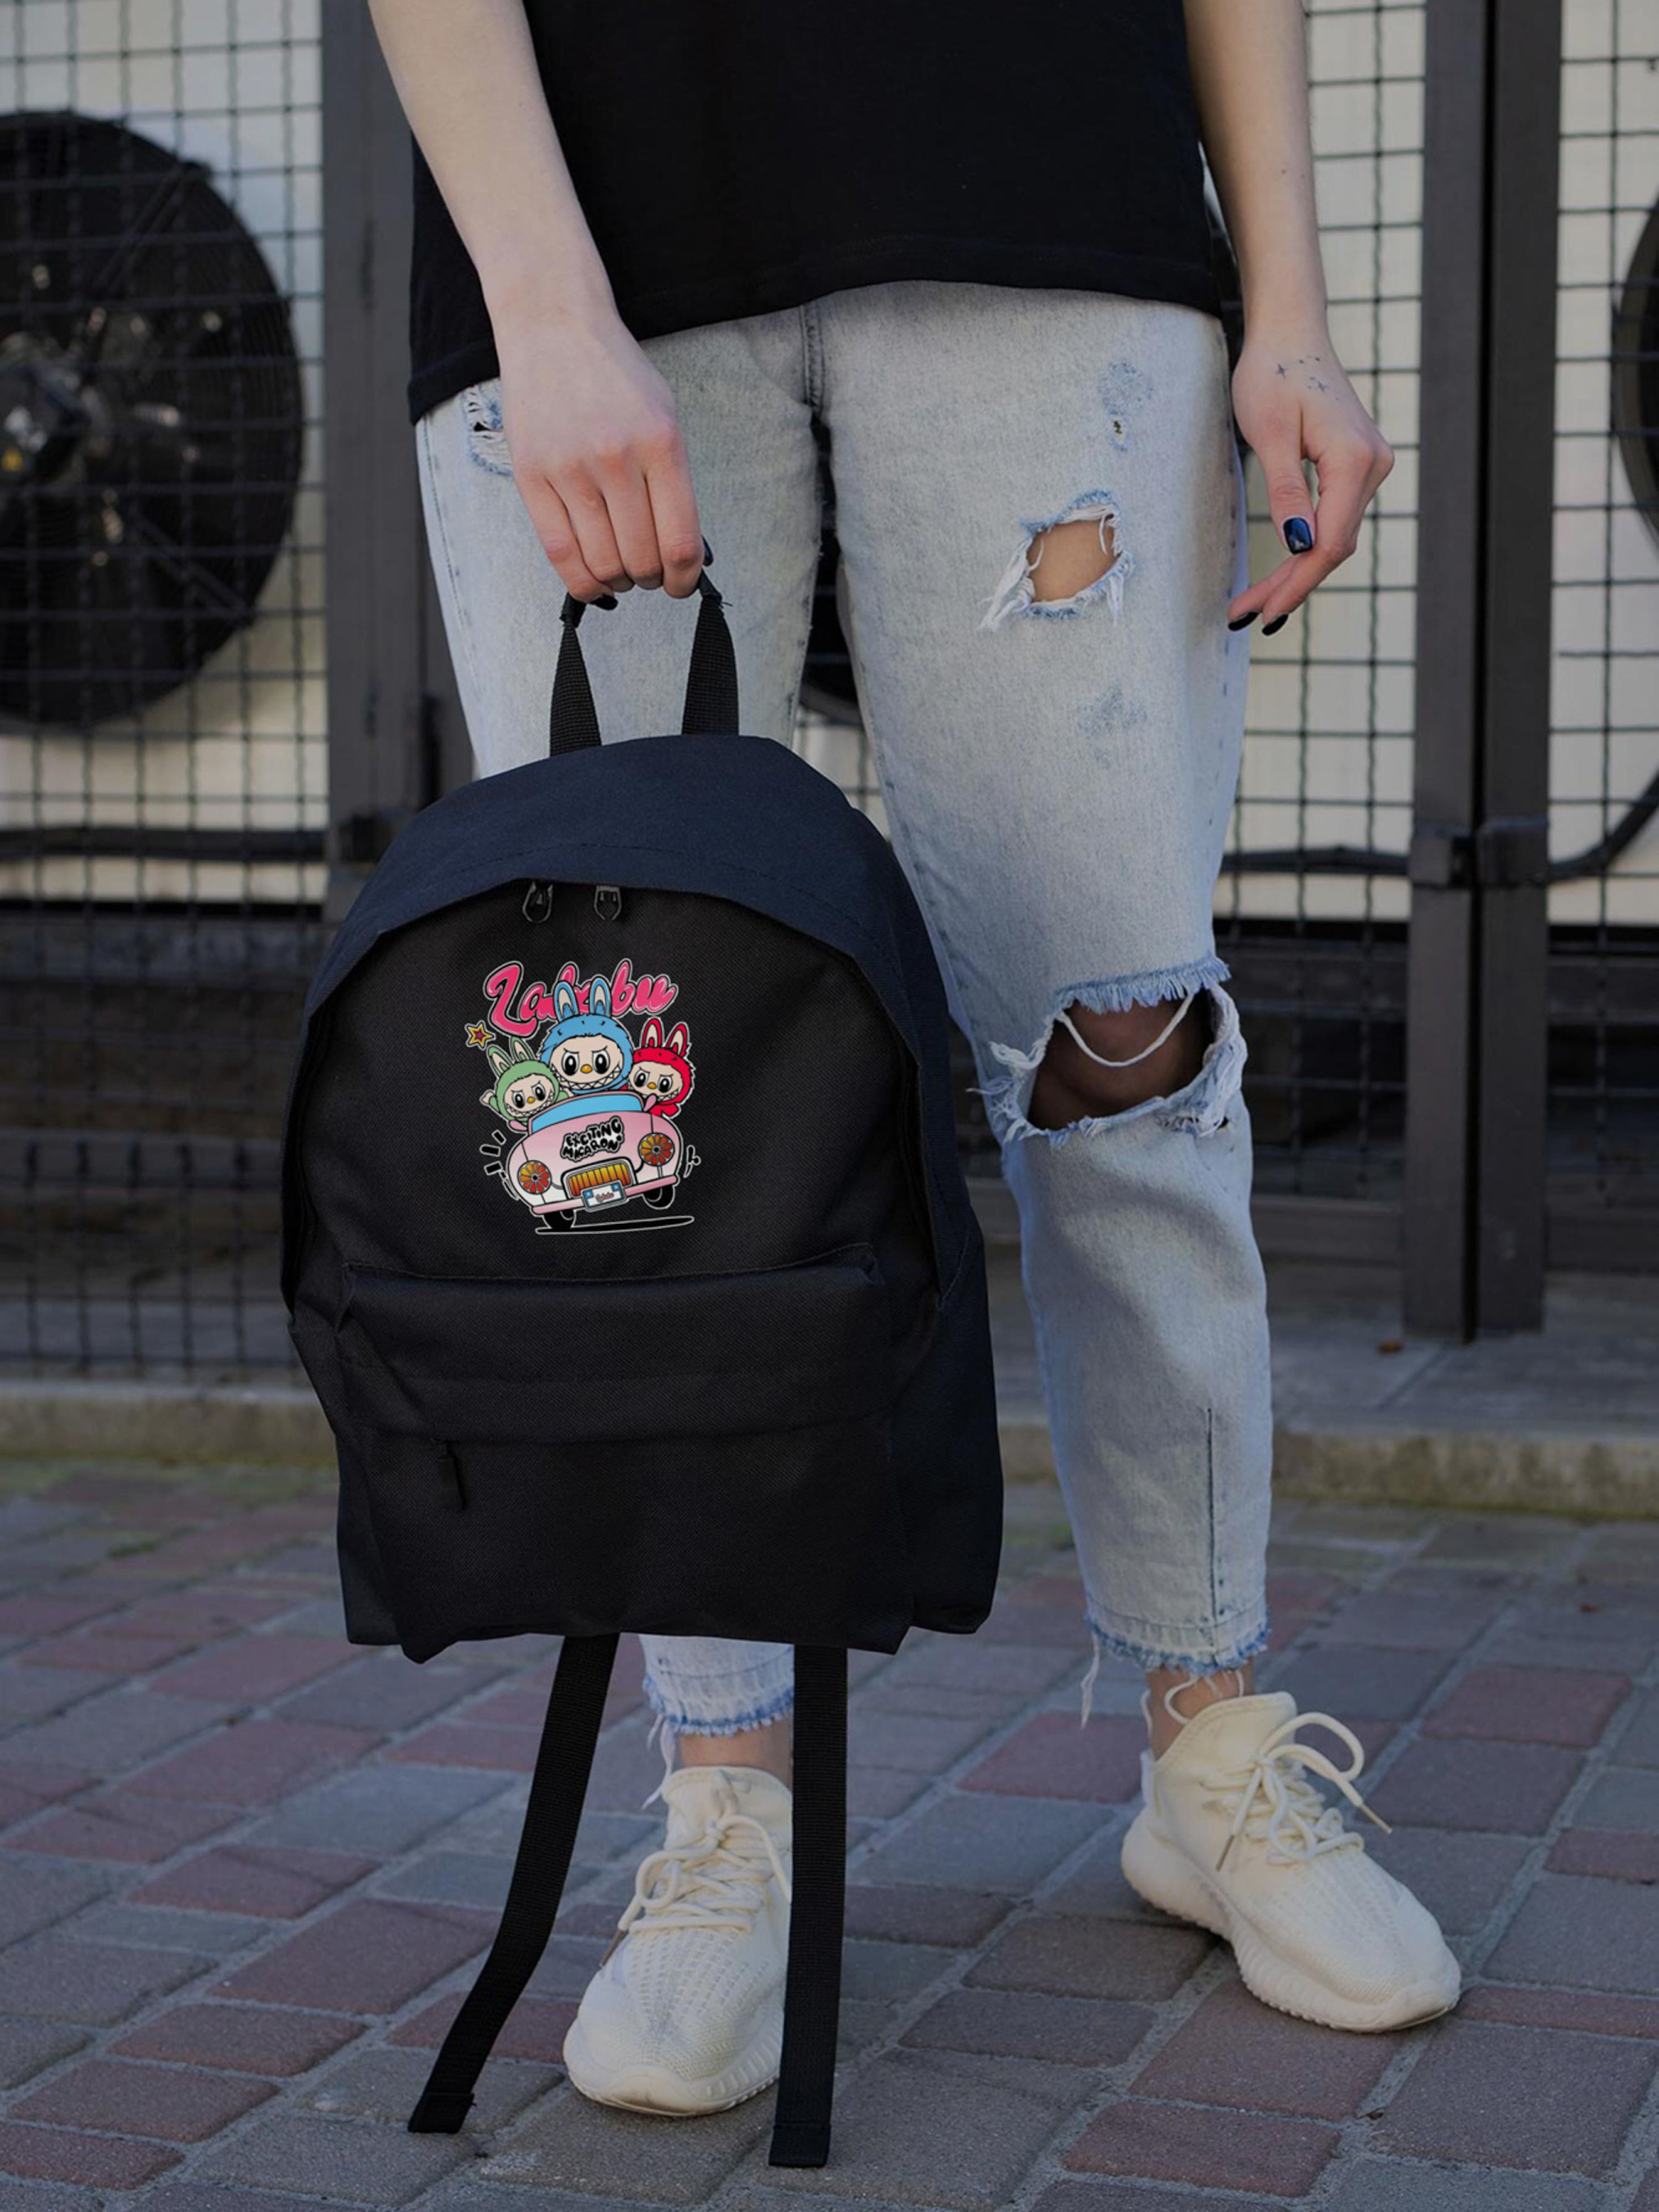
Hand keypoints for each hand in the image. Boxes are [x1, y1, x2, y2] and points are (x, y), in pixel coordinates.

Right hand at [493, 304, 702, 601]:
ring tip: (620, 573)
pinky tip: (593, 582)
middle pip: (641, 559)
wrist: (553, 325)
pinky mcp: (532, 476)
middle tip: (648, 573)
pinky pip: (560, 554)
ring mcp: (571, 469)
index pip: (679, 541)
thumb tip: (681, 551)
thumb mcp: (664, 415)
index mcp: (661, 443)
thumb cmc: (614, 374)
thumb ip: (673, 481)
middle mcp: (617, 457)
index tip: (680, 585)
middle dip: (650, 579)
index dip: (684, 579)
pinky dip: (582, 582)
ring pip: (603, 563)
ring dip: (618, 581)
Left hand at [1227, 329, 1392, 631]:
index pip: (1329, 542)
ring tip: (1255, 602)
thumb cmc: (1272, 374)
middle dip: (1290, 584)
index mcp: (1354, 460)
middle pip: (1333, 546)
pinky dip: (1307, 548)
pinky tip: (1283, 571)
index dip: (1297, 583)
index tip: (1262, 612)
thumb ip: (1287, 492)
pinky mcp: (1355, 465)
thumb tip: (1300, 546)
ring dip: (1297, 572)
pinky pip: (1334, 518)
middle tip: (1245, 614)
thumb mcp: (1269, 434)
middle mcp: (1372, 465)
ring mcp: (1368, 465)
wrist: (1290, 332)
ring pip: (1335, 537)